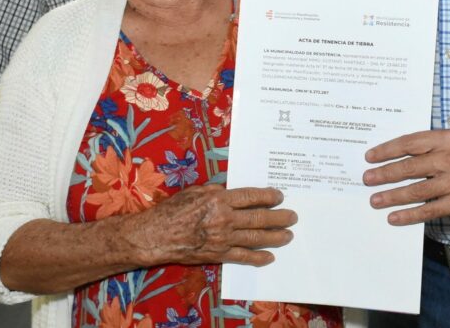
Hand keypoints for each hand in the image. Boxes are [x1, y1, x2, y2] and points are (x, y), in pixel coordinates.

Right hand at [130, 185, 295, 266]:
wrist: (156, 235)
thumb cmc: (173, 210)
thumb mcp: (195, 191)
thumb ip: (216, 192)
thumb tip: (232, 192)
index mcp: (219, 199)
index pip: (251, 197)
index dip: (268, 196)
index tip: (279, 196)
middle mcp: (224, 219)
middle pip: (259, 218)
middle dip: (279, 217)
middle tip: (292, 216)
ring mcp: (222, 238)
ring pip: (255, 237)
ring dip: (274, 236)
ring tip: (288, 235)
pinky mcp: (218, 255)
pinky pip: (242, 257)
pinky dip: (257, 257)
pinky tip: (269, 256)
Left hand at [362, 130, 449, 224]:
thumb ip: (429, 146)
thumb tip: (395, 157)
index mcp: (447, 139)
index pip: (410, 143)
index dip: (387, 150)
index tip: (371, 157)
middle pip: (409, 167)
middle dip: (384, 174)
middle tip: (367, 179)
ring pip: (416, 191)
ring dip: (392, 196)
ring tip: (375, 200)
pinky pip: (428, 211)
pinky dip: (409, 215)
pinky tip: (394, 216)